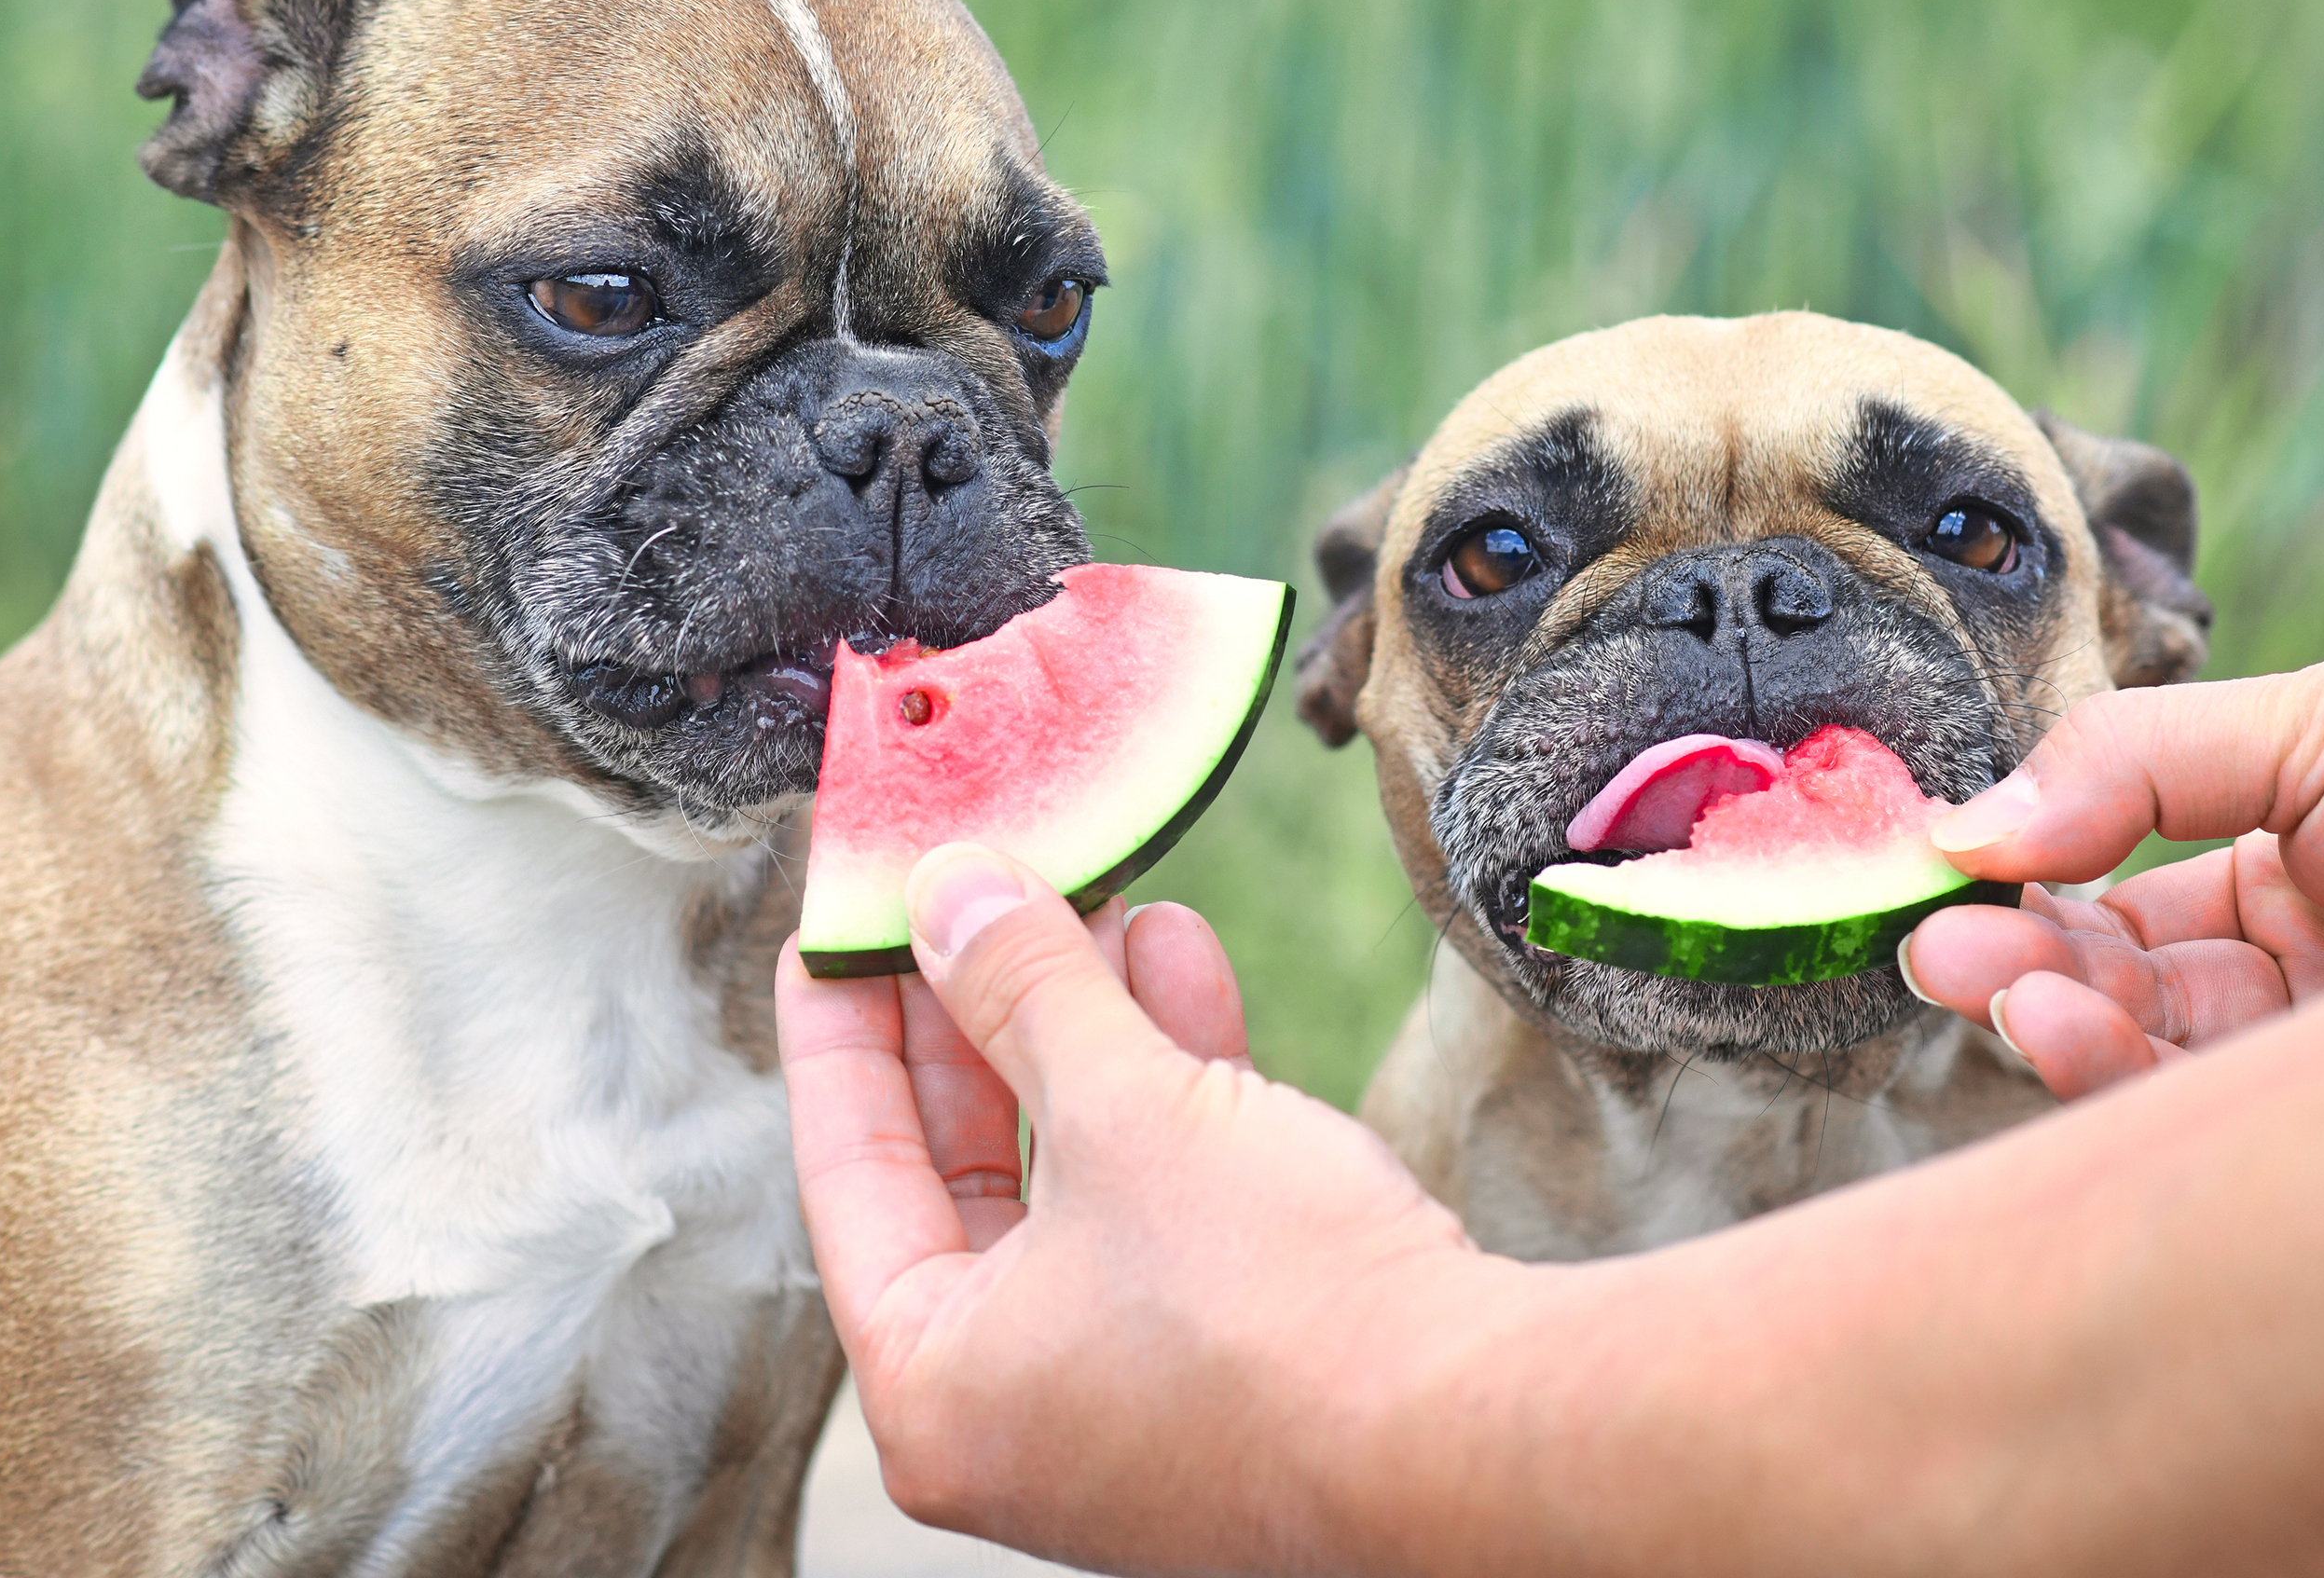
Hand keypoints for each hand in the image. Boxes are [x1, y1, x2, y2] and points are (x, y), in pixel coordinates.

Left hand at [775, 846, 1472, 1573]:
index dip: (844, 1026)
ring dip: (1091, 1031)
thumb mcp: (1125, 1107)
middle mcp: (1014, 1412)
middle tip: (971, 891)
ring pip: (1075, 1176)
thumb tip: (949, 892)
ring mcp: (1125, 1398)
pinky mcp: (1229, 1371)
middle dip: (987, 1012)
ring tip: (1098, 897)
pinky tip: (1183, 967)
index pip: (850, 1168)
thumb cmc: (1280, 1310)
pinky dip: (1171, 1095)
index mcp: (934, 1387)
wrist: (1485, 1431)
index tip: (839, 925)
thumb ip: (1022, 989)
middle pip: (964, 1167)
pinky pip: (1162, 1207)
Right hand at [1904, 650, 2323, 1097]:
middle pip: (2115, 989)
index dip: (2023, 890)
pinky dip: (2110, 1079)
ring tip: (1984, 979)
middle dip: (2012, 965)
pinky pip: (2200, 1124)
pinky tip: (2057, 1026)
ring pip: (2145, 1064)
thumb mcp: (2320, 724)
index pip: (2120, 898)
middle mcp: (2300, 971)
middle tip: (1934, 945)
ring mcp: (2321, 1059)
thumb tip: (1960, 821)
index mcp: (2294, 865)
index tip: (1935, 873)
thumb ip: (2129, 763)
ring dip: (2046, 1023)